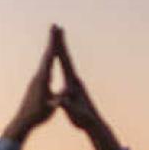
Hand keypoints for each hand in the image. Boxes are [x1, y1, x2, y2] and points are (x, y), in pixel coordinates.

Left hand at [3, 26, 60, 142]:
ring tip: (54, 36)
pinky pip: (44, 67)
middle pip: (46, 54)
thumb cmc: (37, 115)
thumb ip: (56, 102)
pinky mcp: (36, 84)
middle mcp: (38, 76)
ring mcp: (36, 80)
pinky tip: (50, 56)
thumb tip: (61, 99)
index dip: (53, 45)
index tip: (56, 32)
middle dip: (52, 40)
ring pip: (45, 60)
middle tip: (54, 26)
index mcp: (43, 79)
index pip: (49, 59)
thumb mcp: (49, 109)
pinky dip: (49, 58)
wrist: (22, 121)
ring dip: (50, 48)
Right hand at [52, 30, 110, 144]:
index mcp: (72, 82)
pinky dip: (62, 60)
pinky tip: (61, 58)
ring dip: (61, 48)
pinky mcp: (73, 86)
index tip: (55, 34)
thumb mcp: (73, 112)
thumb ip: (66, 105)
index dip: (59, 47)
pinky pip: (66, 69)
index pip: (64, 61)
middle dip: (60, 41)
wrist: (93, 123)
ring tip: (58, 38)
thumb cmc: (82, 118)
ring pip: (67, 61)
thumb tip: (60, 101)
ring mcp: (75, 81)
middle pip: (66, 56)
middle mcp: (74, 78)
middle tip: (56, 27)